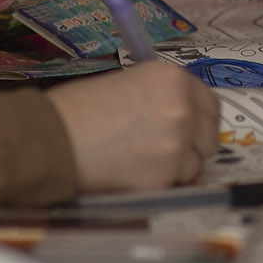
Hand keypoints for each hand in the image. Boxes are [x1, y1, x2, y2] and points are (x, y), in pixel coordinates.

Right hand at [49, 62, 222, 192]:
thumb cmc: (78, 109)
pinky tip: (129, 172)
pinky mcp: (163, 176)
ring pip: (194, 164)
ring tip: (138, 159)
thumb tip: (183, 116)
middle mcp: (182, 108)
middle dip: (193, 146)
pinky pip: (173, 183)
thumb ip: (161, 98)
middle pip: (209, 137)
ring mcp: (175, 144)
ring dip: (175, 167)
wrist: (51, 137)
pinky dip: (157, 182)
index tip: (192, 129)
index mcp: (172, 78)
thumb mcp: (127, 85)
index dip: (202, 119)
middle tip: (164, 150)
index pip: (211, 104)